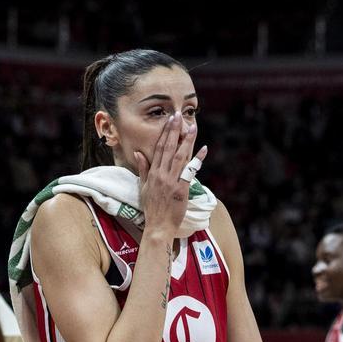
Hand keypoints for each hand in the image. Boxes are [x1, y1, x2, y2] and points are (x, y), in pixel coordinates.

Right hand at [134, 112, 206, 236]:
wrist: (158, 226)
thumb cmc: (151, 207)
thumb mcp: (143, 186)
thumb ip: (143, 168)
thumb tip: (138, 153)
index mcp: (153, 173)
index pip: (158, 148)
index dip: (164, 133)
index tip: (169, 120)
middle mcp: (161, 174)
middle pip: (168, 148)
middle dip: (174, 131)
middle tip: (178, 115)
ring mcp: (171, 181)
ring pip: (180, 156)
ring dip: (186, 141)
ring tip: (192, 127)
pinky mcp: (181, 189)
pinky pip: (190, 172)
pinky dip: (197, 160)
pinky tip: (204, 149)